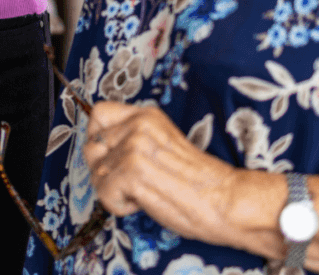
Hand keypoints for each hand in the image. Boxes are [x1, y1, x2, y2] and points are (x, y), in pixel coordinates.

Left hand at [83, 101, 244, 248]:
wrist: (226, 201)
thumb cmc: (198, 183)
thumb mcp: (162, 145)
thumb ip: (133, 139)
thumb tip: (99, 150)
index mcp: (146, 115)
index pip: (98, 114)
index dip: (97, 140)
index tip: (111, 159)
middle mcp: (138, 125)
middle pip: (91, 147)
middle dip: (104, 171)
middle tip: (130, 184)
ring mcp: (134, 145)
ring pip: (96, 173)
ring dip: (114, 191)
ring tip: (142, 193)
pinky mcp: (132, 170)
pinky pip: (103, 192)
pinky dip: (119, 206)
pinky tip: (143, 202)